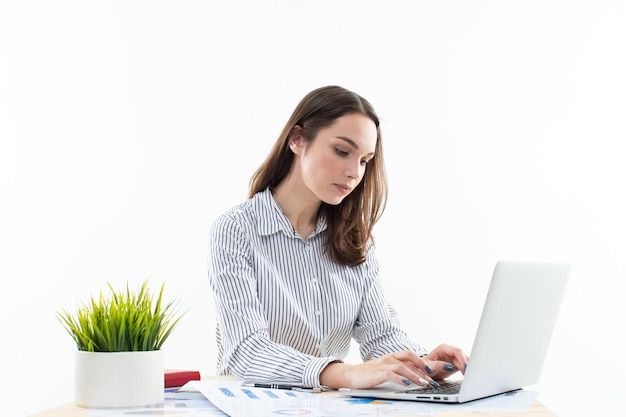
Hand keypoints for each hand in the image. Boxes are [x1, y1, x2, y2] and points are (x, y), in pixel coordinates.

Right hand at [320, 350, 437, 388]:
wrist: (352, 374)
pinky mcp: (377, 373)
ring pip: (403, 367)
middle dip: (424, 368)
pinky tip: (406, 384)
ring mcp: (383, 365)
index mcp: (393, 357)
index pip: (412, 356)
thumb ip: (400, 370)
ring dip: (415, 375)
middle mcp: (390, 358)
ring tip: (424, 383)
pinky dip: (399, 379)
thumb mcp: (387, 369)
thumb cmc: (370, 373)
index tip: (435, 369)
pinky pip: (390, 375)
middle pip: (410, 360)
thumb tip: (417, 375)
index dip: (424, 361)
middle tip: (434, 378)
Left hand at [420, 343, 468, 379]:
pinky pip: (465, 365)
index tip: (466, 368)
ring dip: (469, 368)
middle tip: (470, 375)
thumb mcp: (428, 367)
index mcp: (443, 348)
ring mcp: (454, 356)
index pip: (457, 351)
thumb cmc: (423, 367)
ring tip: (470, 377)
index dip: (463, 359)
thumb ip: (437, 365)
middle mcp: (450, 351)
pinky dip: (467, 370)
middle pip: (463, 356)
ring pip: (466, 360)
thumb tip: (448, 366)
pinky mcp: (457, 363)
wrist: (423, 370)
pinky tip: (468, 377)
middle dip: (467, 365)